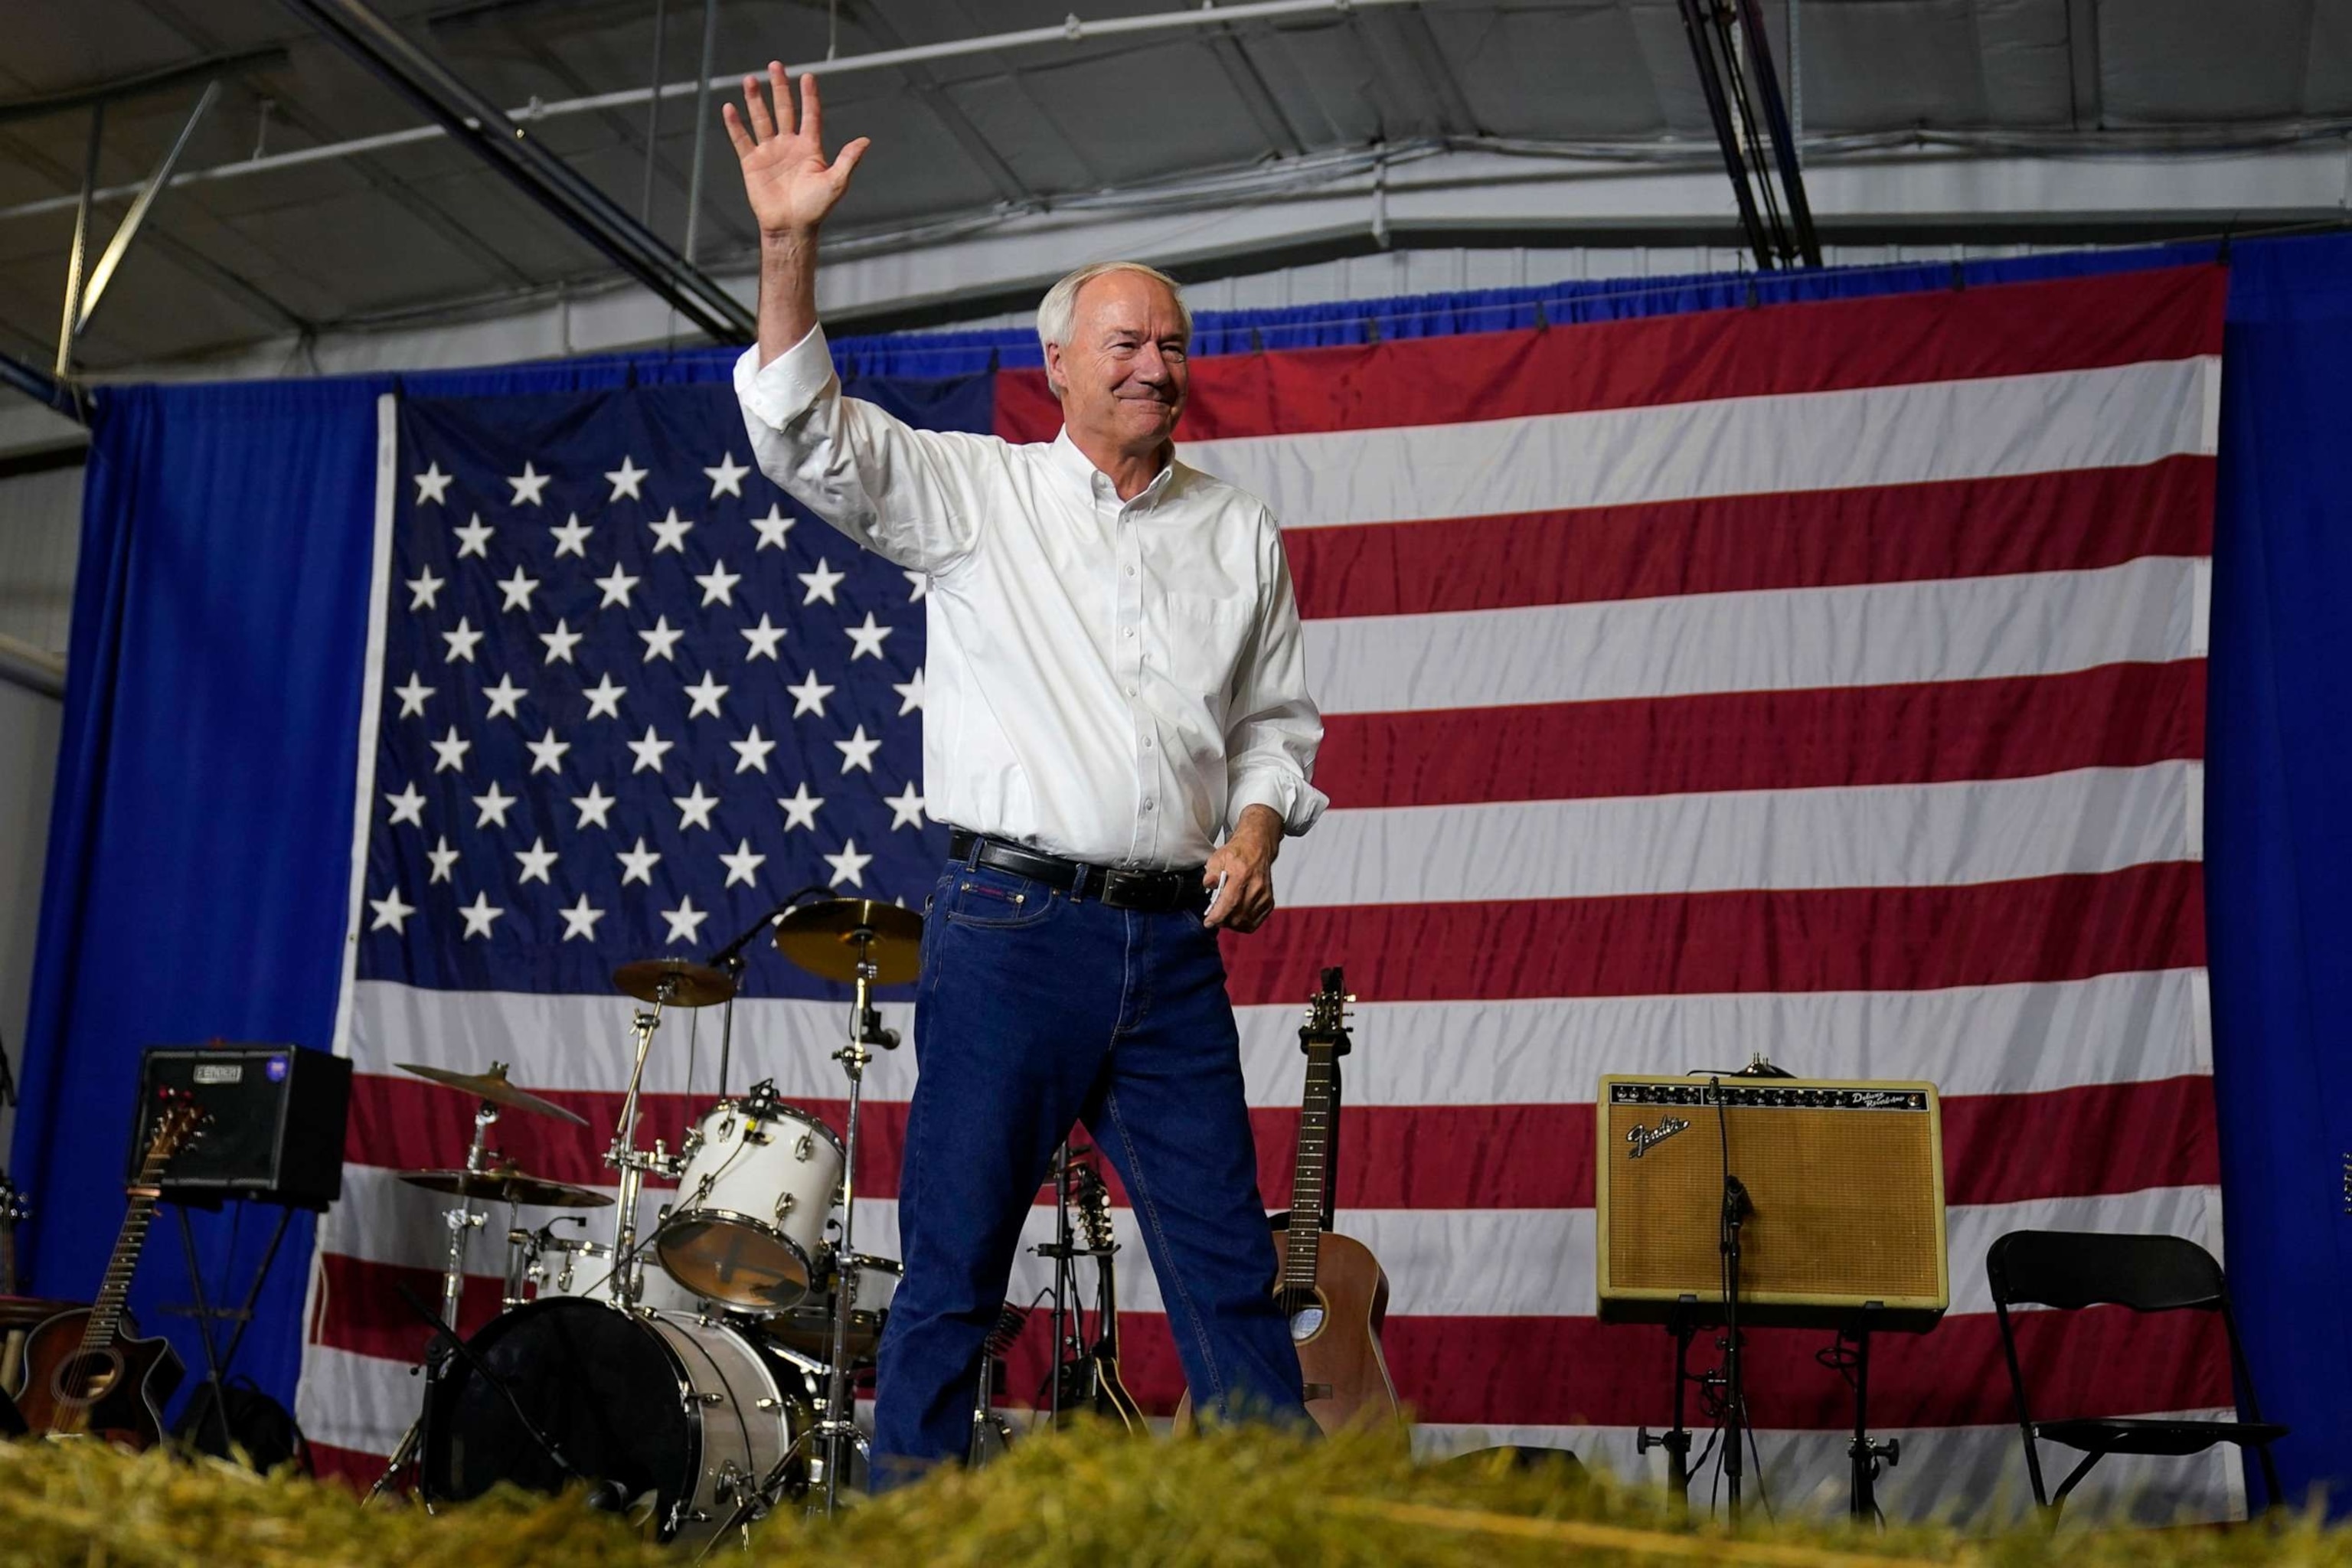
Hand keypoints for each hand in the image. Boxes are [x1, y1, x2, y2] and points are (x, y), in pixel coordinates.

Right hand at [723, 65, 868, 239]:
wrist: (791, 228)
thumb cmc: (815, 209)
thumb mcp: (836, 183)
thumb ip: (848, 160)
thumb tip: (865, 141)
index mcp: (810, 148)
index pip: (810, 115)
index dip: (809, 96)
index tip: (808, 76)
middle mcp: (789, 145)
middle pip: (784, 109)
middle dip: (780, 88)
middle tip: (775, 65)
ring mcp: (770, 153)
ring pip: (762, 119)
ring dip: (755, 100)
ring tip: (750, 80)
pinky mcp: (752, 163)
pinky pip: (742, 140)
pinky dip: (735, 125)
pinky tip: (729, 108)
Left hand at [1202, 805, 1283, 932]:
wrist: (1257, 849)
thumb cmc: (1237, 854)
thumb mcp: (1218, 857)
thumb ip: (1211, 872)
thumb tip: (1209, 883)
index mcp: (1242, 874)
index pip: (1230, 902)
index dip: (1218, 916)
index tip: (1208, 922)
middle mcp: (1256, 886)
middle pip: (1238, 916)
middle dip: (1223, 921)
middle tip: (1214, 917)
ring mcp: (1264, 895)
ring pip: (1246, 922)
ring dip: (1232, 923)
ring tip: (1224, 916)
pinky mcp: (1269, 902)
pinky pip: (1254, 922)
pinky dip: (1243, 924)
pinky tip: (1235, 916)